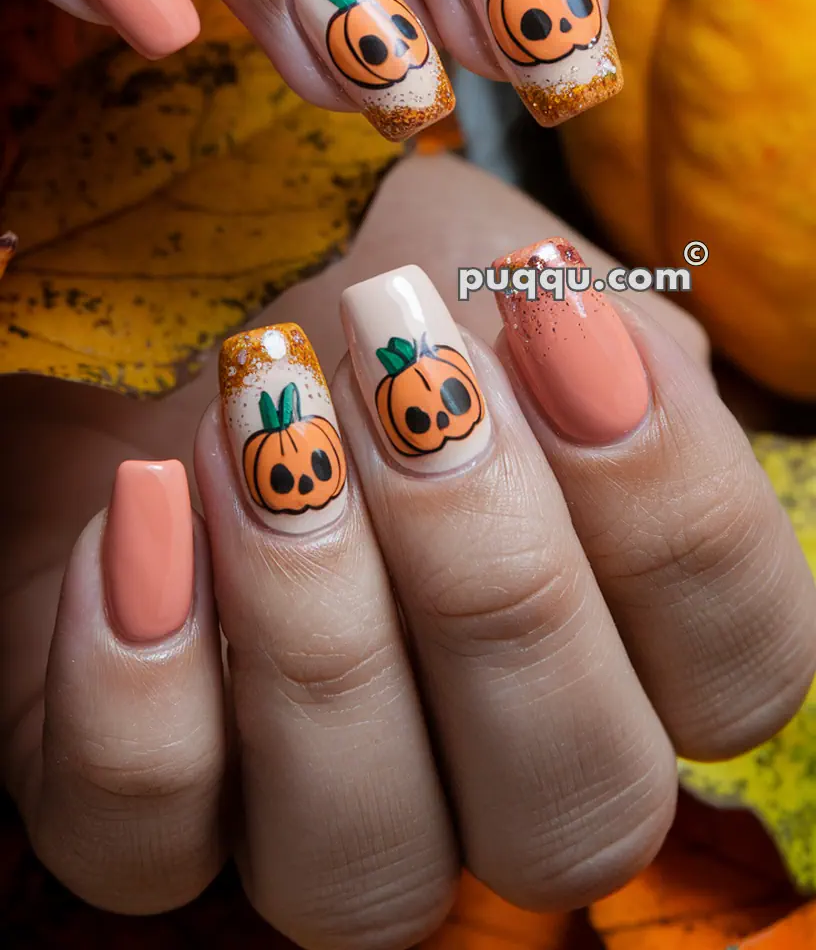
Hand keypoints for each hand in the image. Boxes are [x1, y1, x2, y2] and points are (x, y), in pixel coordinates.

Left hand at [2, 159, 812, 945]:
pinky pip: (147, 844)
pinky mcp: (151, 805)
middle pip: (581, 810)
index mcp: (626, 638)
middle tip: (407, 378)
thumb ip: (574, 317)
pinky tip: (144, 503)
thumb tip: (575, 333)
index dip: (672, 508)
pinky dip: (144, 682)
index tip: (557, 313)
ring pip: (369, 871)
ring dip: (320, 635)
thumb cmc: (356, 271)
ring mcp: (324, 806)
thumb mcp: (485, 259)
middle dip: (494, 576)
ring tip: (261, 439)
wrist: (175, 282)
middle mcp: (496, 761)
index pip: (740, 669)